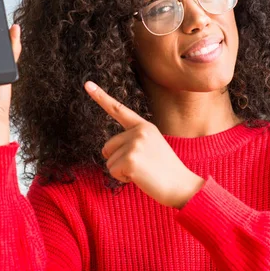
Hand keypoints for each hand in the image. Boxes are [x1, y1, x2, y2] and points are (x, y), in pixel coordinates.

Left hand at [84, 81, 204, 208]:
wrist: (182, 186)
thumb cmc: (166, 171)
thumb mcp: (152, 147)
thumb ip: (132, 141)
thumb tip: (107, 150)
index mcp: (144, 126)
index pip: (119, 109)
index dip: (101, 97)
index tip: (87, 84)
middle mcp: (139, 131)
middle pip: (107, 147)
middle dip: (118, 160)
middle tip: (142, 166)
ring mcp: (135, 144)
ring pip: (109, 161)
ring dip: (121, 171)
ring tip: (143, 172)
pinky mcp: (130, 160)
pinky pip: (112, 172)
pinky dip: (122, 179)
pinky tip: (140, 178)